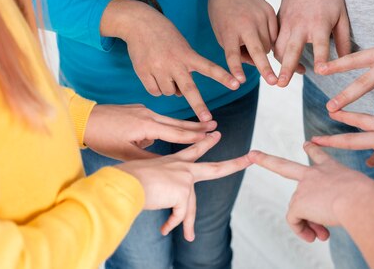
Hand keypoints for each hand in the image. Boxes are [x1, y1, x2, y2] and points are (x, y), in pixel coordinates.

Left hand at [84, 104, 216, 160]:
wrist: (83, 118)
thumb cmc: (102, 138)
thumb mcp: (125, 153)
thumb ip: (148, 158)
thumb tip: (166, 164)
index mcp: (147, 125)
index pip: (176, 132)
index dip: (195, 135)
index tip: (210, 134)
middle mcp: (148, 114)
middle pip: (177, 122)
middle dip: (196, 125)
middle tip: (213, 124)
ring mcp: (142, 110)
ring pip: (167, 120)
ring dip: (182, 125)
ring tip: (198, 128)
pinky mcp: (136, 109)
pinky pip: (154, 118)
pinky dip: (163, 125)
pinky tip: (161, 132)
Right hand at [100, 0, 239, 121]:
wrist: (140, 23)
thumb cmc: (166, 36)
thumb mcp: (182, 47)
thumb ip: (186, 69)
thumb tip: (179, 94)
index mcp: (188, 55)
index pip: (210, 68)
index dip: (224, 76)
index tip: (236, 84)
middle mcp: (175, 62)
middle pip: (189, 89)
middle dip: (199, 106)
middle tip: (207, 119)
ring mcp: (159, 68)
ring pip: (169, 92)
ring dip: (170, 89)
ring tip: (165, 72)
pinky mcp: (144, 72)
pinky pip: (155, 91)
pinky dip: (157, 88)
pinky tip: (154, 75)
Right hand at [116, 132, 250, 241]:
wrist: (122, 184)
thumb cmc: (127, 182)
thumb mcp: (148, 182)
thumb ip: (163, 192)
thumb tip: (171, 218)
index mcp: (173, 162)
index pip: (193, 151)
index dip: (205, 143)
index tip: (216, 135)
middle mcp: (182, 167)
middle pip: (215, 168)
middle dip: (235, 163)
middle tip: (251, 158)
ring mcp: (184, 178)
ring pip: (190, 207)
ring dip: (188, 224)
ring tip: (189, 237)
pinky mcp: (183, 190)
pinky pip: (180, 215)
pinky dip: (172, 224)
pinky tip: (164, 230)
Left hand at [208, 0, 278, 84]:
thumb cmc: (222, 15)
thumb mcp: (221, 33)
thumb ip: (237, 50)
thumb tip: (257, 64)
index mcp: (229, 30)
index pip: (232, 53)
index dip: (235, 68)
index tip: (239, 81)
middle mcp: (246, 24)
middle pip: (258, 50)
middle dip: (266, 68)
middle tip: (274, 82)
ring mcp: (261, 17)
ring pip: (268, 45)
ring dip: (263, 50)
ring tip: (250, 39)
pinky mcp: (271, 13)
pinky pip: (275, 35)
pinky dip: (269, 40)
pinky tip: (259, 32)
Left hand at [249, 143, 373, 242]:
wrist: (361, 201)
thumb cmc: (369, 198)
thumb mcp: (363, 193)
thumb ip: (349, 201)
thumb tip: (339, 218)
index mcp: (332, 168)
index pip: (320, 156)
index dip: (312, 150)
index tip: (306, 144)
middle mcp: (314, 173)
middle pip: (285, 166)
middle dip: (266, 160)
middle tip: (252, 155)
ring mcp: (303, 186)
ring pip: (299, 210)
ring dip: (310, 224)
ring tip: (324, 234)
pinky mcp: (298, 202)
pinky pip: (294, 220)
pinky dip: (302, 230)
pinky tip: (315, 234)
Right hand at [274, 0, 350, 86]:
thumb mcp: (342, 16)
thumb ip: (344, 40)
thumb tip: (346, 62)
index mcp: (320, 24)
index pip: (320, 46)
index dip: (320, 59)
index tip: (319, 72)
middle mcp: (301, 25)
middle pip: (291, 50)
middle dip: (285, 68)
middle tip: (281, 84)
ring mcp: (287, 22)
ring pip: (278, 47)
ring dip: (280, 63)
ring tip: (283, 77)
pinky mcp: (278, 20)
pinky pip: (273, 39)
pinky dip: (275, 51)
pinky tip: (282, 60)